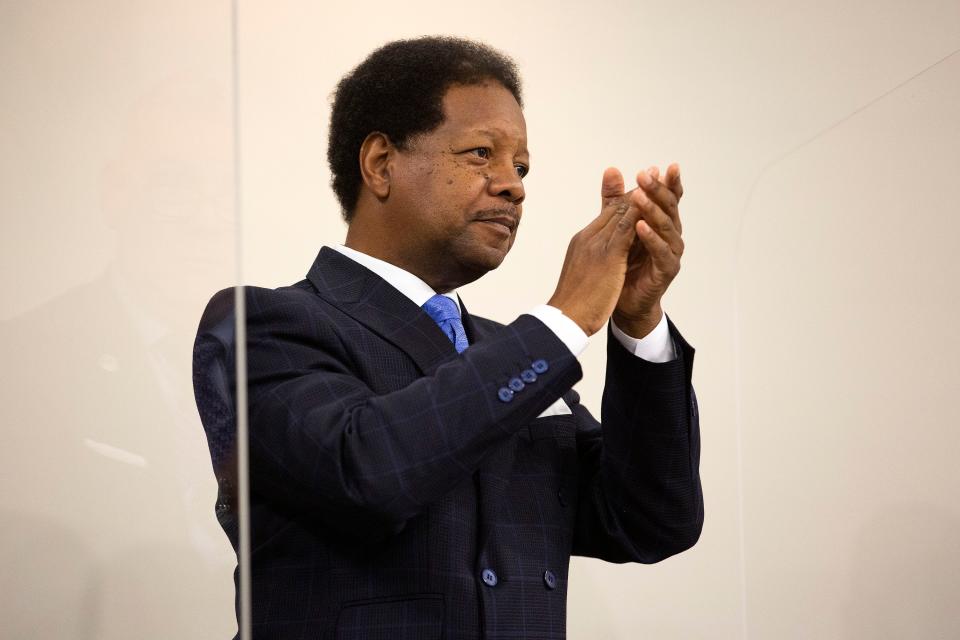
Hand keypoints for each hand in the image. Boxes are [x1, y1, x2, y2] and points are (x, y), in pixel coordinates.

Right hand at [547, 168, 646, 335]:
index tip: (640, 188)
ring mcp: (597, 245)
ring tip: (657, 183)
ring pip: (621, 214)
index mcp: (583, 241)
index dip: (625, 199)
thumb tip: (602, 254)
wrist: (565, 317)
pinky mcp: (608, 256)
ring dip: (641, 198)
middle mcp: (589, 238)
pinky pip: (627, 230)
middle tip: (653, 175)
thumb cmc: (573, 300)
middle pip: (615, 208)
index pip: (607, 214)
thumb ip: (593, 257)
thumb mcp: (583, 272)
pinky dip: (640, 217)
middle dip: (636, 192)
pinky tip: (654, 209)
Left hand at [610, 164, 684, 337]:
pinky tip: (641, 227)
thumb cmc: (624, 263)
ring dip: (653, 210)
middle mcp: (670, 235)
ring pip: (666, 227)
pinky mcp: (666, 270)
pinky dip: (651, 238)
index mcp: (661, 222)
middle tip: (645, 175)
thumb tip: (612, 169)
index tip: (666, 166)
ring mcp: (670, 252)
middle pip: (669, 207)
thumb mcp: (617, 226)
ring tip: (640, 197)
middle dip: (657, 190)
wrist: (622, 301)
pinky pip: (660, 252)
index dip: (669, 182)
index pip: (668, 198)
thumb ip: (616, 200)